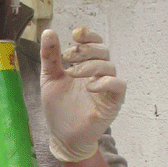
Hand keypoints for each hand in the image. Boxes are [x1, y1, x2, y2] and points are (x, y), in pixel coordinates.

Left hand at [40, 27, 124, 161]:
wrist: (62, 135)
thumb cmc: (58, 107)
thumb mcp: (50, 78)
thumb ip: (50, 56)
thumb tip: (49, 31)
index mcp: (86, 65)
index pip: (94, 43)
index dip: (89, 36)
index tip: (75, 35)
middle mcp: (99, 74)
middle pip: (103, 51)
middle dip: (86, 49)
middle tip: (68, 56)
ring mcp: (107, 87)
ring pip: (109, 66)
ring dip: (91, 65)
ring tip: (72, 73)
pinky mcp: (113, 102)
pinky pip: (118, 86)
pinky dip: (106, 82)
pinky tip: (90, 86)